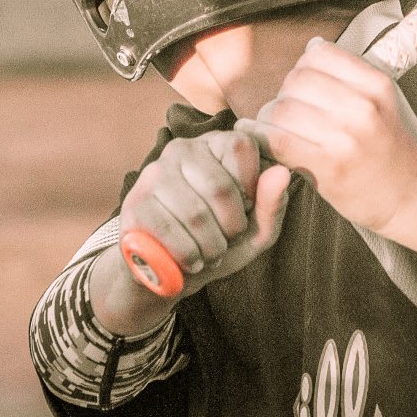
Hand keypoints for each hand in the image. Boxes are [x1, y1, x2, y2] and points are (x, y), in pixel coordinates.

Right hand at [118, 129, 292, 294]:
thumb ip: (273, 203)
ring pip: (195, 215)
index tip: (242, 210)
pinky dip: (188, 257)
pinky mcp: (134, 205)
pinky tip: (189, 261)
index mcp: (214, 143)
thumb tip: (282, 172)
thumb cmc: (218, 241)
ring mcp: (153, 174)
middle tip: (225, 240)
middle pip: (220, 187)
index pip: (242, 147)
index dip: (250, 190)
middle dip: (231, 228)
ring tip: (208, 254)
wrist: (169, 272)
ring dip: (211, 249)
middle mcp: (181, 149)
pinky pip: (170, 233)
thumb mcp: (255, 229)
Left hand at [242, 38, 416, 235]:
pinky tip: (266, 143)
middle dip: (285, 94)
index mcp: (376, 84)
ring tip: (281, 131)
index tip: (305, 87)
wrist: (411, 195)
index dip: (304, 68)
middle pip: (296, 80)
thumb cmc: (390, 147)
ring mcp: (346, 137)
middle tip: (290, 114)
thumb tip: (312, 45)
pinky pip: (279, 140)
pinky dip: (265, 139)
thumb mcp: (383, 101)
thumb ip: (349, 74)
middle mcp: (363, 107)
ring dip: (271, 120)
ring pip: (282, 109)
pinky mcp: (329, 166)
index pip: (319, 54)